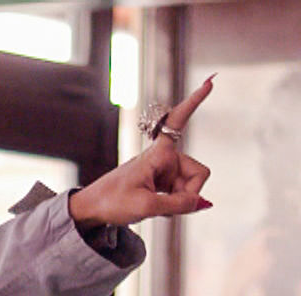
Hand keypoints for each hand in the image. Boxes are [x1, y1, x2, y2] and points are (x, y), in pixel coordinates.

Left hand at [69, 76, 213, 227]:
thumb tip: (203, 202)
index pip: (179, 121)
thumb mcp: (146, 206)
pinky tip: (158, 207)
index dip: (195, 102)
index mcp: (159, 153)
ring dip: (180, 201)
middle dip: (190, 193)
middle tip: (168, 206)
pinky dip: (174, 203)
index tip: (209, 83)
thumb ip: (179, 205)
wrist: (91, 208)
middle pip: (197, 174)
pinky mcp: (162, 181)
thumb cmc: (112, 201)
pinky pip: (180, 193)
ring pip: (190, 187)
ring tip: (155, 206)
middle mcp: (164, 158)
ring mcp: (164, 170)